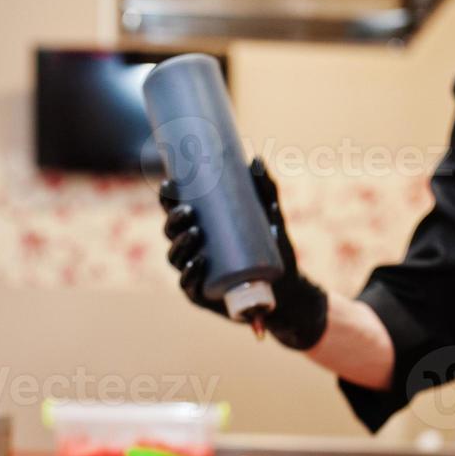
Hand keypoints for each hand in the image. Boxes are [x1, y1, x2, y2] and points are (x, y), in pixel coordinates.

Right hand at [159, 157, 328, 349]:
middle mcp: (191, 249)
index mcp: (199, 227)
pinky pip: (188, 285)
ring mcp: (194, 273)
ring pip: (175, 258)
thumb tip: (255, 160)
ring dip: (180, 245)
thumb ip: (265, 190)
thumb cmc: (273, 248)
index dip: (167, 198)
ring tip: (196, 233)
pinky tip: (196, 262)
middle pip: (170, 233)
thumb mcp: (270, 217)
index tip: (171, 183)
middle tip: (190, 211)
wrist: (288, 287)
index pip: (175, 210)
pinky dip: (189, 274)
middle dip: (174, 220)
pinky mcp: (202, 295)